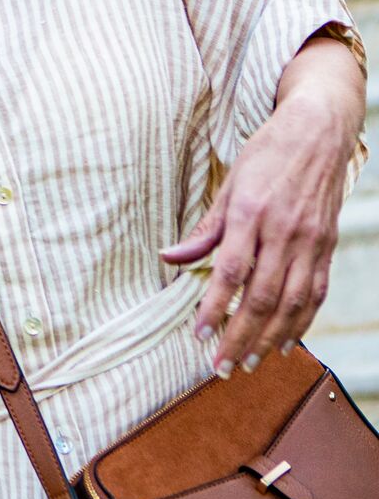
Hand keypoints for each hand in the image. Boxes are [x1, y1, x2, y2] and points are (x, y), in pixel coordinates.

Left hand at [161, 91, 358, 376]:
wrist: (318, 132)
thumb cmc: (266, 155)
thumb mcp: (229, 183)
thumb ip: (205, 228)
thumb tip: (170, 258)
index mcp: (250, 214)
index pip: (231, 272)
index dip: (214, 308)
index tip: (199, 336)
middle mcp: (284, 232)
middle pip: (261, 297)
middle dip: (239, 336)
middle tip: (221, 366)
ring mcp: (311, 242)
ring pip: (292, 303)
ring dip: (269, 338)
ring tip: (249, 362)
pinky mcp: (328, 246)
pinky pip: (316, 293)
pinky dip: (301, 322)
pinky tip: (285, 342)